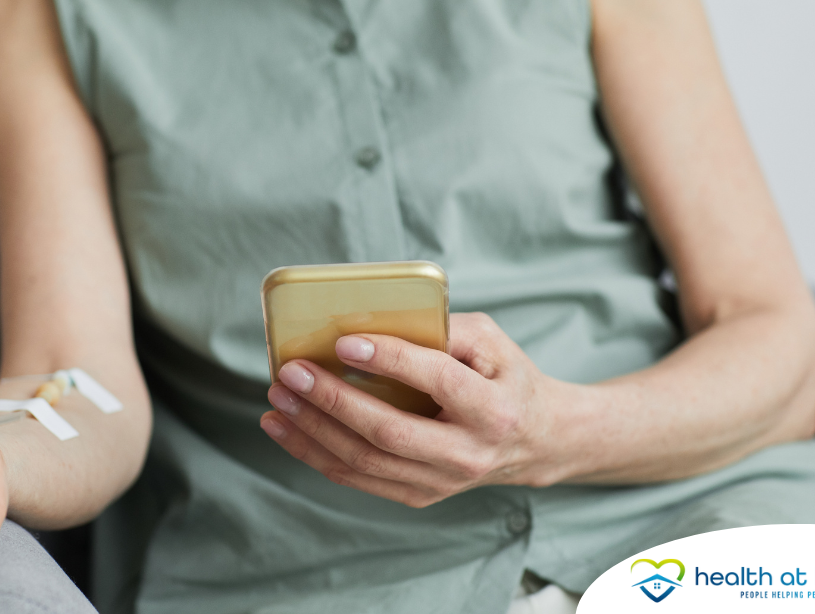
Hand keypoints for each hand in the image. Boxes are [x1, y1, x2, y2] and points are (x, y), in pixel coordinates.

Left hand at [261, 312, 577, 507]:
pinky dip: (315, 453)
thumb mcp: (492, 342)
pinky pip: (357, 478)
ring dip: (312, 431)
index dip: (389, 360)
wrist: (536, 442)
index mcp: (493, 409)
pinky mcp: (419, 495)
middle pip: (389, 432)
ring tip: (278, 399)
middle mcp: (468, 453)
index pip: (436, 381)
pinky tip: (286, 428)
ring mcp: (442, 481)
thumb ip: (443, 327)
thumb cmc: (505, 379)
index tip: (345, 341)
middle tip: (291, 372)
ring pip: (365, 461)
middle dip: (332, 401)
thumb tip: (375, 318)